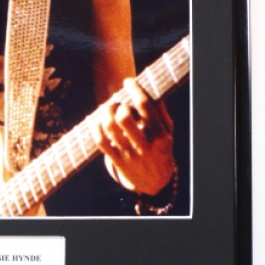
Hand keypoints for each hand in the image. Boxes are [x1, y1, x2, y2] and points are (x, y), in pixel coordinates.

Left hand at [96, 79, 174, 195]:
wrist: (156, 183)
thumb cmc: (161, 149)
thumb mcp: (168, 132)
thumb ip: (160, 111)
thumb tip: (147, 87)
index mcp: (160, 135)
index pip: (145, 106)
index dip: (134, 89)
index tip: (128, 81)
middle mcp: (145, 146)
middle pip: (124, 117)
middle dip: (118, 104)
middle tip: (117, 101)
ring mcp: (130, 155)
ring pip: (110, 127)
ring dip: (105, 112)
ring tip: (107, 107)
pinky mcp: (118, 161)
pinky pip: (101, 141)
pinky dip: (96, 127)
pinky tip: (99, 121)